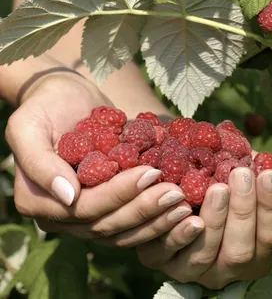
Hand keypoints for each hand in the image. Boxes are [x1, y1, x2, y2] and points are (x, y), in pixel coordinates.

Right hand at [7, 73, 191, 246]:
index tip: (151, 174)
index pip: (84, 208)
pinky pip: (133, 223)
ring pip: (124, 231)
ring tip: (185, 206)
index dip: (118, 194)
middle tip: (177, 193)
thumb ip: (39, 162)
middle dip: (144, 210)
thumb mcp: (27, 126)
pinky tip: (184, 208)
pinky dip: (158, 218)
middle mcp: (62, 216)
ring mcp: (88, 217)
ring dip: (156, 221)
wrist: (66, 98)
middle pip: (107, 224)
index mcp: (38, 201)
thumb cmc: (45, 106)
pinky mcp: (109, 209)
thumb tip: (68, 196)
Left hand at [136, 167, 271, 288]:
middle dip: (242, 212)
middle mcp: (229, 270)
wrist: (199, 182)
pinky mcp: (162, 260)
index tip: (269, 174)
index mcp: (260, 255)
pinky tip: (180, 204)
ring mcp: (194, 269)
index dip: (271, 207)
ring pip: (203, 255)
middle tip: (241, 175)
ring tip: (217, 188)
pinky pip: (165, 252)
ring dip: (212, 221)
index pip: (271, 238)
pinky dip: (173, 231)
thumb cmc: (245, 185)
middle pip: (238, 252)